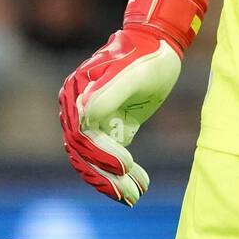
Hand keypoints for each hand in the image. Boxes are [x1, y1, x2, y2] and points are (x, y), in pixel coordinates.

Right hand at [58, 0, 209, 205]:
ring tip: (137, 195)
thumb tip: (85, 115)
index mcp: (78, 92)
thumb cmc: (150, 55)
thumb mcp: (136, 73)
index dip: (101, 155)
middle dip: (107, 177)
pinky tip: (139, 184)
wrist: (161, 42)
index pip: (83, 134)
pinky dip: (118, 173)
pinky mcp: (106, 125)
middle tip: (133, 195)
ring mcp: (90, 118)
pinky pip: (106, 156)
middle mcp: (77, 107)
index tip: (125, 167)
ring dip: (112, 182)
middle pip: (85, 153)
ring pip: (93, 160)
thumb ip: (110, 91)